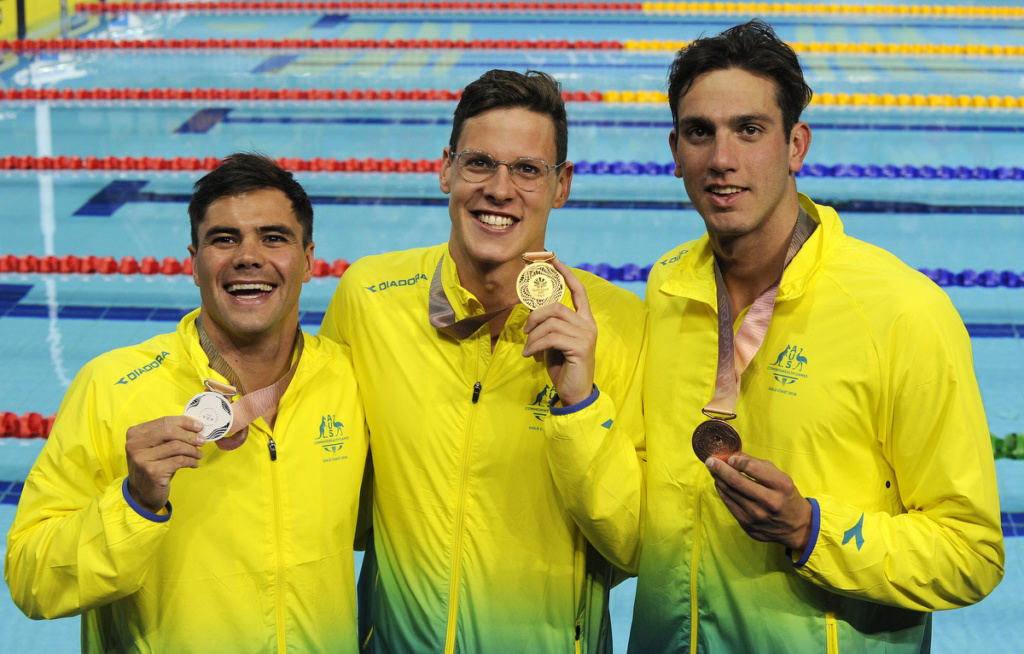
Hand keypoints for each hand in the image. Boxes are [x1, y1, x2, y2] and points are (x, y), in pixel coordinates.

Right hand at [125, 416, 204, 512]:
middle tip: (201, 440)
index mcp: (135, 433)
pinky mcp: (152, 472)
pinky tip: (194, 463)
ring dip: (192, 450)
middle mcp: (134, 444)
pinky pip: (179, 460)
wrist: (142, 493)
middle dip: (189, 435)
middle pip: (169, 431)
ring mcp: (142, 458)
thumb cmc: (154, 466)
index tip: (199, 426)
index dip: (185, 422)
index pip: (164, 421)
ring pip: (176, 446)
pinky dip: (191, 461)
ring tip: (198, 454)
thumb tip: (196, 427)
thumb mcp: (157, 447)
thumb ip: (170, 435)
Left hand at [522, 258, 596, 406]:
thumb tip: (531, 308)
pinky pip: (551, 337)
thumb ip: (548, 325)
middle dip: (535, 316)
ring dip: (533, 336)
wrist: (574, 392)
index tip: (553, 258)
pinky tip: (530, 356)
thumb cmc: (563, 367)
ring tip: (528, 349)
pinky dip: (535, 345)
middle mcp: (588, 325)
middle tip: (525, 331)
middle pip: (556, 307)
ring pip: (551, 323)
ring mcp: (586, 335)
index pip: (578, 291)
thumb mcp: (553, 341)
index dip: (565, 273)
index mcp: (584, 320)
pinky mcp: (580, 347)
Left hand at [705, 454, 812, 551]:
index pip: (753, 469)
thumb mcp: (781, 477)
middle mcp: (769, 502)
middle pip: (737, 481)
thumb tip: (735, 455)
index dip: (738, 460)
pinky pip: (729, 504)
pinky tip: (720, 483)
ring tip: (713, 470)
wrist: (796, 527)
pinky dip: (722, 491)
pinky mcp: (748, 524)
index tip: (730, 457)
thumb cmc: (786, 496)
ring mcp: (757, 515)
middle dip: (720, 468)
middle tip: (710, 460)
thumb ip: (758, 465)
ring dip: (718, 479)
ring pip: (729, 492)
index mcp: (781, 486)